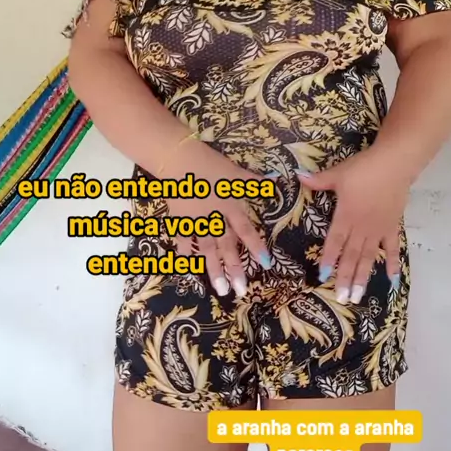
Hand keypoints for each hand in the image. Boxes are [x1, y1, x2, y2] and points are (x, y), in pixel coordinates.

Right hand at [165, 142, 272, 297]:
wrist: (177, 159)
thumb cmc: (208, 163)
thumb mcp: (234, 170)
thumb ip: (252, 181)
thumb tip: (273, 183)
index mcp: (230, 204)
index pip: (245, 229)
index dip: (255, 246)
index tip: (265, 264)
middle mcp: (214, 216)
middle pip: (226, 245)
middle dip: (234, 268)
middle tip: (241, 291)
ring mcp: (196, 220)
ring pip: (206, 249)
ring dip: (213, 270)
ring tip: (221, 290)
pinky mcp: (179, 220)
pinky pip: (182, 240)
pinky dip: (184, 254)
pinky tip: (187, 269)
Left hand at [300, 148, 409, 303]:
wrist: (394, 165)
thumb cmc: (364, 169)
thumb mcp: (338, 174)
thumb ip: (319, 181)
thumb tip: (298, 178)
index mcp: (346, 215)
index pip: (335, 241)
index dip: (329, 258)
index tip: (323, 276)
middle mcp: (361, 227)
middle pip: (352, 255)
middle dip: (345, 277)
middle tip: (342, 298)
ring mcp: (378, 229)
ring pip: (369, 257)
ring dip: (363, 277)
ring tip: (358, 296)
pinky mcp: (392, 226)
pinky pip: (392, 248)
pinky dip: (391, 263)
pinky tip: (391, 279)